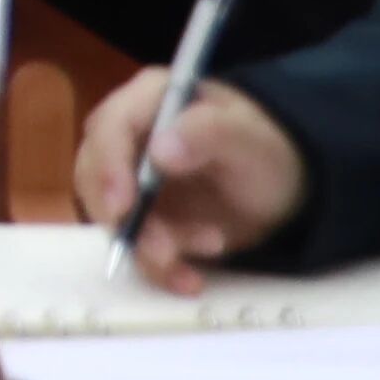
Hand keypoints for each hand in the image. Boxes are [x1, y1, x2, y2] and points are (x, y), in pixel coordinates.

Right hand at [75, 75, 305, 285]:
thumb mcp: (249, 139)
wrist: (284, 191)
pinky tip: (190, 279)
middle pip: (96, 177)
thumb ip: (208, 133)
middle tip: (163, 249)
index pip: (109, 127)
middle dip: (128, 219)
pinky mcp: (141, 217)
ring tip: (210, 248)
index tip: (123, 206)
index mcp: (150, 100)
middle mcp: (130, 138)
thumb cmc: (268, 152)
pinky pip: (135, 247)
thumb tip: (160, 151)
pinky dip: (161, 269)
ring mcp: (131, 180)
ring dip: (152, 247)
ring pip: (114, 219)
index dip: (108, 166)